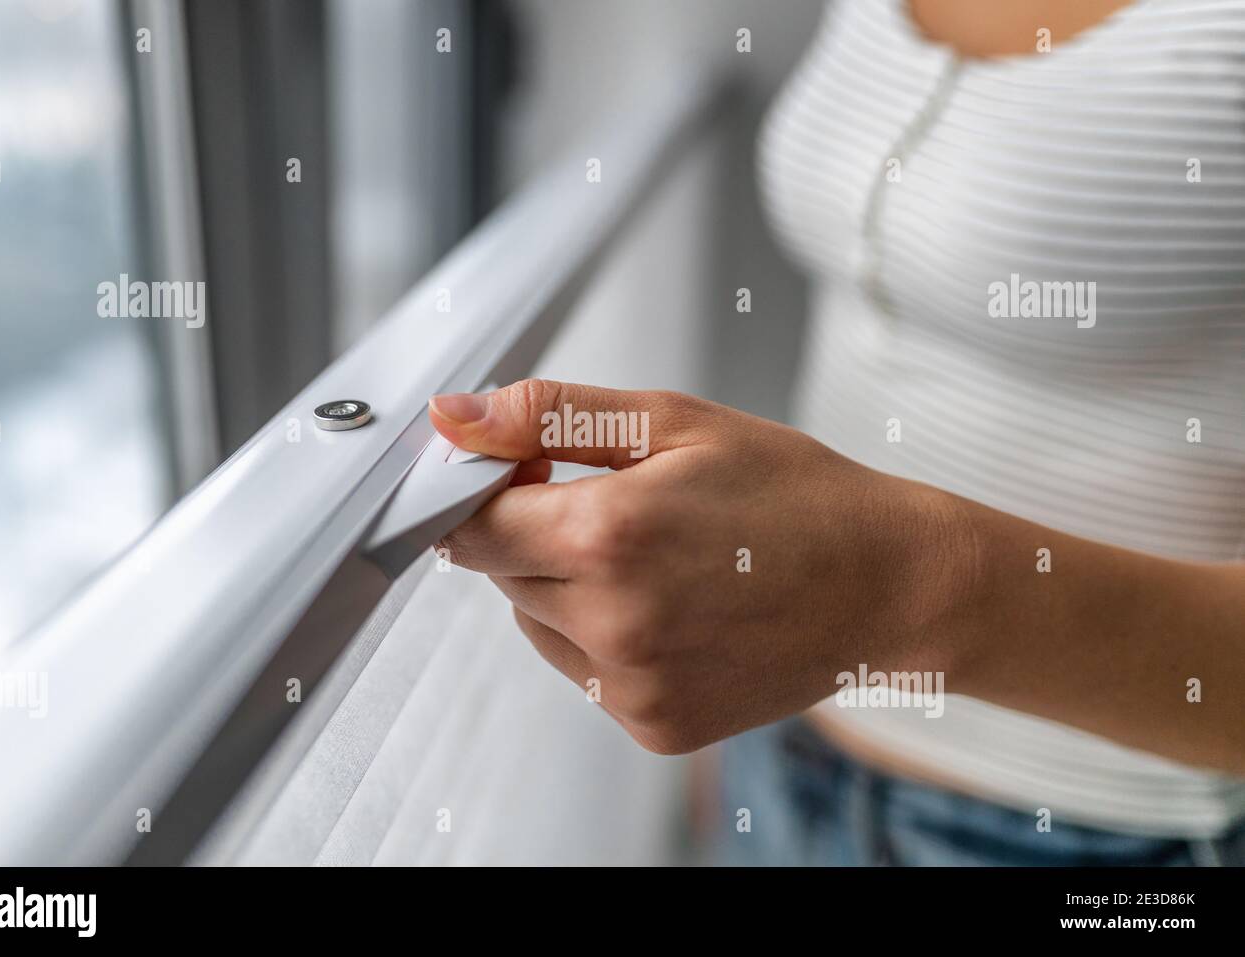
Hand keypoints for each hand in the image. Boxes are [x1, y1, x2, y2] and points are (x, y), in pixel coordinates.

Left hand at [428, 379, 973, 753]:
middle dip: (535, 533)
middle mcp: (612, 625)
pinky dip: (603, 635)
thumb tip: (453, 418)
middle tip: (618, 503)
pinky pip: (582, 671)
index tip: (527, 469)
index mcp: (609, 536)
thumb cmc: (792, 492)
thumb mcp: (674, 421)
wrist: (888, 583)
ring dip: (565, 587)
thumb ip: (551, 416)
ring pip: (537, 624)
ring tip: (655, 558)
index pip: (471, 526)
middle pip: (501, 575)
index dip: (487, 489)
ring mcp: (633, 687)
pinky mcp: (653, 725)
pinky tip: (672, 606)